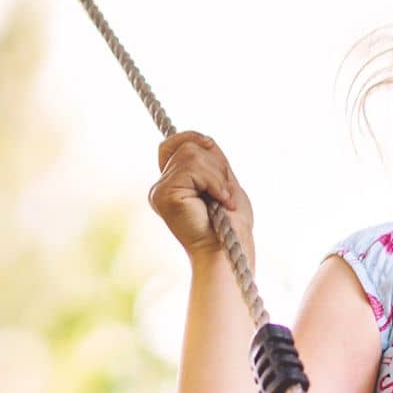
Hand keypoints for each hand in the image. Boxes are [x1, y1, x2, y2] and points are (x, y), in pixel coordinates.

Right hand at [150, 130, 253, 258]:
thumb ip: (211, 162)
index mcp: (172, 184)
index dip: (195, 140)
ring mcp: (160, 191)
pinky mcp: (165, 195)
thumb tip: (204, 139)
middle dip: (217, 165)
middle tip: (225, 194)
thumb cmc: (231, 226)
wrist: (229, 253)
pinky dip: (215, 182)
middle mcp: (161, 187)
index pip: (173, 144)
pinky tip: (220, 202)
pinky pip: (192, 168)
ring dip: (218, 176)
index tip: (216, 155)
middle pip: (186, 146)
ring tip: (223, 200)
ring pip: (191, 154)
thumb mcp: (224, 185)